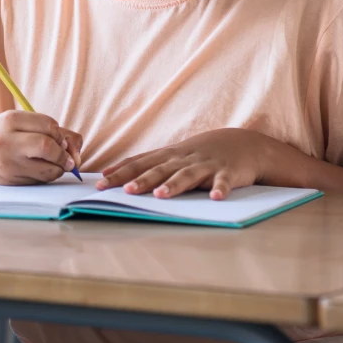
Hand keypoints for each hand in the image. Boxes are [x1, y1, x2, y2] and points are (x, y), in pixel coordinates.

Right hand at [0, 111, 82, 184]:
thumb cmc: (1, 132)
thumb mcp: (20, 122)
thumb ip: (52, 131)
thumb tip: (77, 155)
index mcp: (11, 120)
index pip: (49, 126)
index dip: (60, 135)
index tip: (59, 139)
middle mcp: (7, 141)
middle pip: (47, 147)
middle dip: (63, 155)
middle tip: (65, 158)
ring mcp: (7, 163)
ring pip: (47, 170)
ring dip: (58, 169)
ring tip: (54, 164)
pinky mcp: (9, 181)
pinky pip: (39, 181)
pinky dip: (46, 176)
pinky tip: (39, 170)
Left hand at [98, 129, 279, 199]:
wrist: (242, 144)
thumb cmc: (199, 153)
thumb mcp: (172, 156)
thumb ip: (146, 165)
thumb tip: (113, 174)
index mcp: (168, 157)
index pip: (140, 164)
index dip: (120, 174)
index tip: (101, 185)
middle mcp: (184, 159)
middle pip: (160, 170)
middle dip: (143, 180)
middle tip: (127, 191)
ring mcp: (206, 165)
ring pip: (188, 175)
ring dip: (175, 185)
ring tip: (162, 195)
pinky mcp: (228, 173)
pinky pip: (224, 182)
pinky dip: (220, 189)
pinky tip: (216, 198)